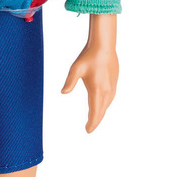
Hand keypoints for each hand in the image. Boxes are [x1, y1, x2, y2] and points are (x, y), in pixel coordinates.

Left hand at [61, 14, 118, 132]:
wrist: (104, 46)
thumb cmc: (88, 56)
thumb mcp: (76, 69)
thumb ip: (69, 82)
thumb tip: (63, 93)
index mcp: (97, 90)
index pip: (95, 111)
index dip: (92, 123)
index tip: (87, 130)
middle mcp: (107, 90)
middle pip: (101, 111)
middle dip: (95, 121)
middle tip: (89, 128)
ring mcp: (112, 87)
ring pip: (107, 105)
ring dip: (101, 113)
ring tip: (94, 119)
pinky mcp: (114, 82)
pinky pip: (110, 98)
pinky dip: (105, 105)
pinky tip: (101, 105)